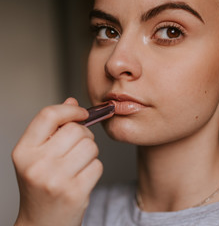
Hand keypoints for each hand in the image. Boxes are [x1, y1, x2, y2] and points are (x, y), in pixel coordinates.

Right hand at [12, 98, 102, 225]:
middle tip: (76, 150)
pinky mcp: (75, 192)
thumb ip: (53, 128)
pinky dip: (94, 169)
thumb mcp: (38, 156)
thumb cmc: (41, 187)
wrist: (42, 224)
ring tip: (78, 165)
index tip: (81, 113)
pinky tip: (82, 178)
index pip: (48, 115)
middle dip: (83, 136)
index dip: (70, 109)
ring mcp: (56, 179)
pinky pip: (98, 165)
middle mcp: (37, 164)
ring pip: (91, 146)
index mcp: (23, 151)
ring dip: (90, 153)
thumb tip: (72, 101)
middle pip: (76, 130)